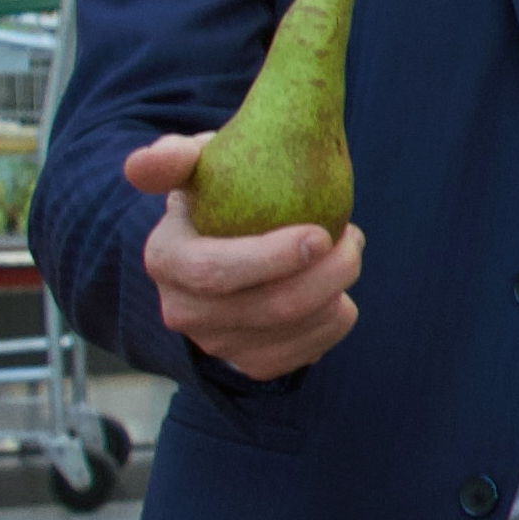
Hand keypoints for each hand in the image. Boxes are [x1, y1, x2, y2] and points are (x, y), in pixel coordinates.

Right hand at [117, 134, 362, 378]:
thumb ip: (174, 157)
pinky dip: (339, 313)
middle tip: (351, 236)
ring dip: (340, 285)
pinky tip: (335, 286)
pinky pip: (315, 345)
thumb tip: (167, 154)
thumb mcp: (193, 168)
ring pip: (301, 325)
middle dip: (330, 272)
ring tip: (346, 248)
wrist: (225, 250)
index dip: (269, 259)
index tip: (319, 234)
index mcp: (167, 260)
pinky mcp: (254, 365)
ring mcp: (218, 344)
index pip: (214, 271)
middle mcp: (184, 312)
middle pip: (273, 305)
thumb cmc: (217, 197)